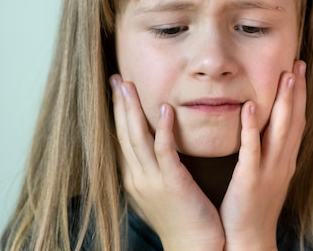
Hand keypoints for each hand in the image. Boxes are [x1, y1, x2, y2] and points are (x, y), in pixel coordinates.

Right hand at [111, 75, 224, 250]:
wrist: (195, 247)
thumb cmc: (184, 218)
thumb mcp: (164, 190)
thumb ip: (159, 167)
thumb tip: (158, 145)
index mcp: (136, 178)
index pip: (122, 139)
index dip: (118, 113)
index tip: (118, 89)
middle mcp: (138, 178)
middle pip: (123, 134)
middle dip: (119, 105)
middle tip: (116, 78)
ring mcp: (153, 181)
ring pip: (137, 139)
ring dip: (131, 110)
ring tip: (128, 85)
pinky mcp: (172, 183)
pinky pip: (164, 151)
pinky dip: (161, 129)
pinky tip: (163, 109)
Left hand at [219, 60, 306, 250]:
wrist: (249, 240)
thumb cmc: (253, 208)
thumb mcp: (267, 176)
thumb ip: (268, 151)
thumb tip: (266, 129)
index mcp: (286, 160)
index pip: (298, 121)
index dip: (300, 95)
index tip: (299, 70)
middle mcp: (283, 162)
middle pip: (295, 120)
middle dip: (298, 90)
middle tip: (298, 62)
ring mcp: (269, 170)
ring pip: (281, 130)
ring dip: (285, 101)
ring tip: (286, 75)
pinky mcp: (250, 180)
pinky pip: (252, 149)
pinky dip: (253, 127)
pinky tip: (251, 106)